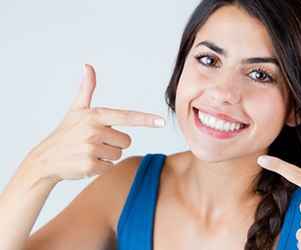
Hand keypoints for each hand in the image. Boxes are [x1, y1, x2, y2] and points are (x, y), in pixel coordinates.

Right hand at [22, 64, 164, 182]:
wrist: (46, 159)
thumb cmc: (66, 132)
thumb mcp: (76, 109)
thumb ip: (87, 89)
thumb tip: (88, 66)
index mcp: (95, 115)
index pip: (126, 116)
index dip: (145, 119)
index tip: (161, 122)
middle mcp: (94, 130)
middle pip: (126, 140)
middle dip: (114, 144)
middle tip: (95, 142)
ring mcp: (92, 148)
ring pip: (119, 154)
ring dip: (107, 156)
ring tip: (89, 152)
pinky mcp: (90, 165)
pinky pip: (110, 167)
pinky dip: (101, 168)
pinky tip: (86, 162)